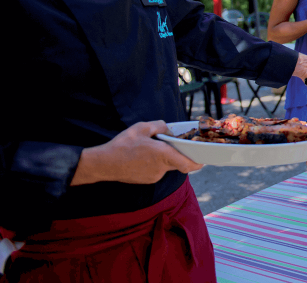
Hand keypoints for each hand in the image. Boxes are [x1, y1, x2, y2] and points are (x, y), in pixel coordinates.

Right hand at [72, 121, 202, 185]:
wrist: (103, 164)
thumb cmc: (122, 145)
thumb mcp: (142, 127)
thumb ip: (160, 126)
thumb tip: (169, 130)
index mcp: (163, 155)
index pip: (188, 164)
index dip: (198, 163)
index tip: (203, 160)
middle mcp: (161, 168)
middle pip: (178, 163)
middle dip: (178, 155)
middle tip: (174, 146)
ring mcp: (154, 176)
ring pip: (166, 166)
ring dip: (164, 159)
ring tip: (151, 149)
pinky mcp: (146, 180)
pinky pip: (157, 171)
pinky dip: (155, 164)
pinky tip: (143, 157)